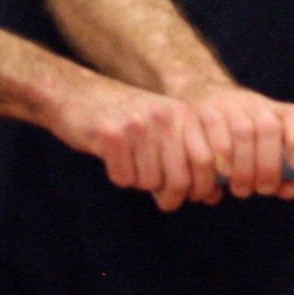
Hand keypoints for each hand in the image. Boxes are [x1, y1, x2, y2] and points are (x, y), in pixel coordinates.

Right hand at [55, 77, 213, 212]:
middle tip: (165, 201)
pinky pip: (123, 178)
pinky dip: (120, 177)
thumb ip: (192, 158)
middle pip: (181, 179)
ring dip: (142, 184)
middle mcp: (165, 116)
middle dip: (173, 197)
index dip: (203, 188)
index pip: (208, 162)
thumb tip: (216, 196)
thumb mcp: (165, 130)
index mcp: (184, 114)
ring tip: (134, 165)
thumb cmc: (128, 121)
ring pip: (150, 182)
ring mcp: (138, 124)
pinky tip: (114, 158)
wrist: (77, 94)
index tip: (194, 196)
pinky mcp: (110, 134)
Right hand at [172, 82, 293, 200]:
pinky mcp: (188, 112)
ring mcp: (219, 104)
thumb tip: (290, 190)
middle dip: (268, 166)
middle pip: (268, 128)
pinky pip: (204, 147)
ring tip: (239, 190)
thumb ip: (276, 168)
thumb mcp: (256, 144)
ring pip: (240, 134)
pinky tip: (210, 188)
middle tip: (261, 190)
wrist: (193, 93)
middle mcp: (246, 102)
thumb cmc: (231, 130)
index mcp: (269, 109)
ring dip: (242, 170)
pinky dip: (210, 174)